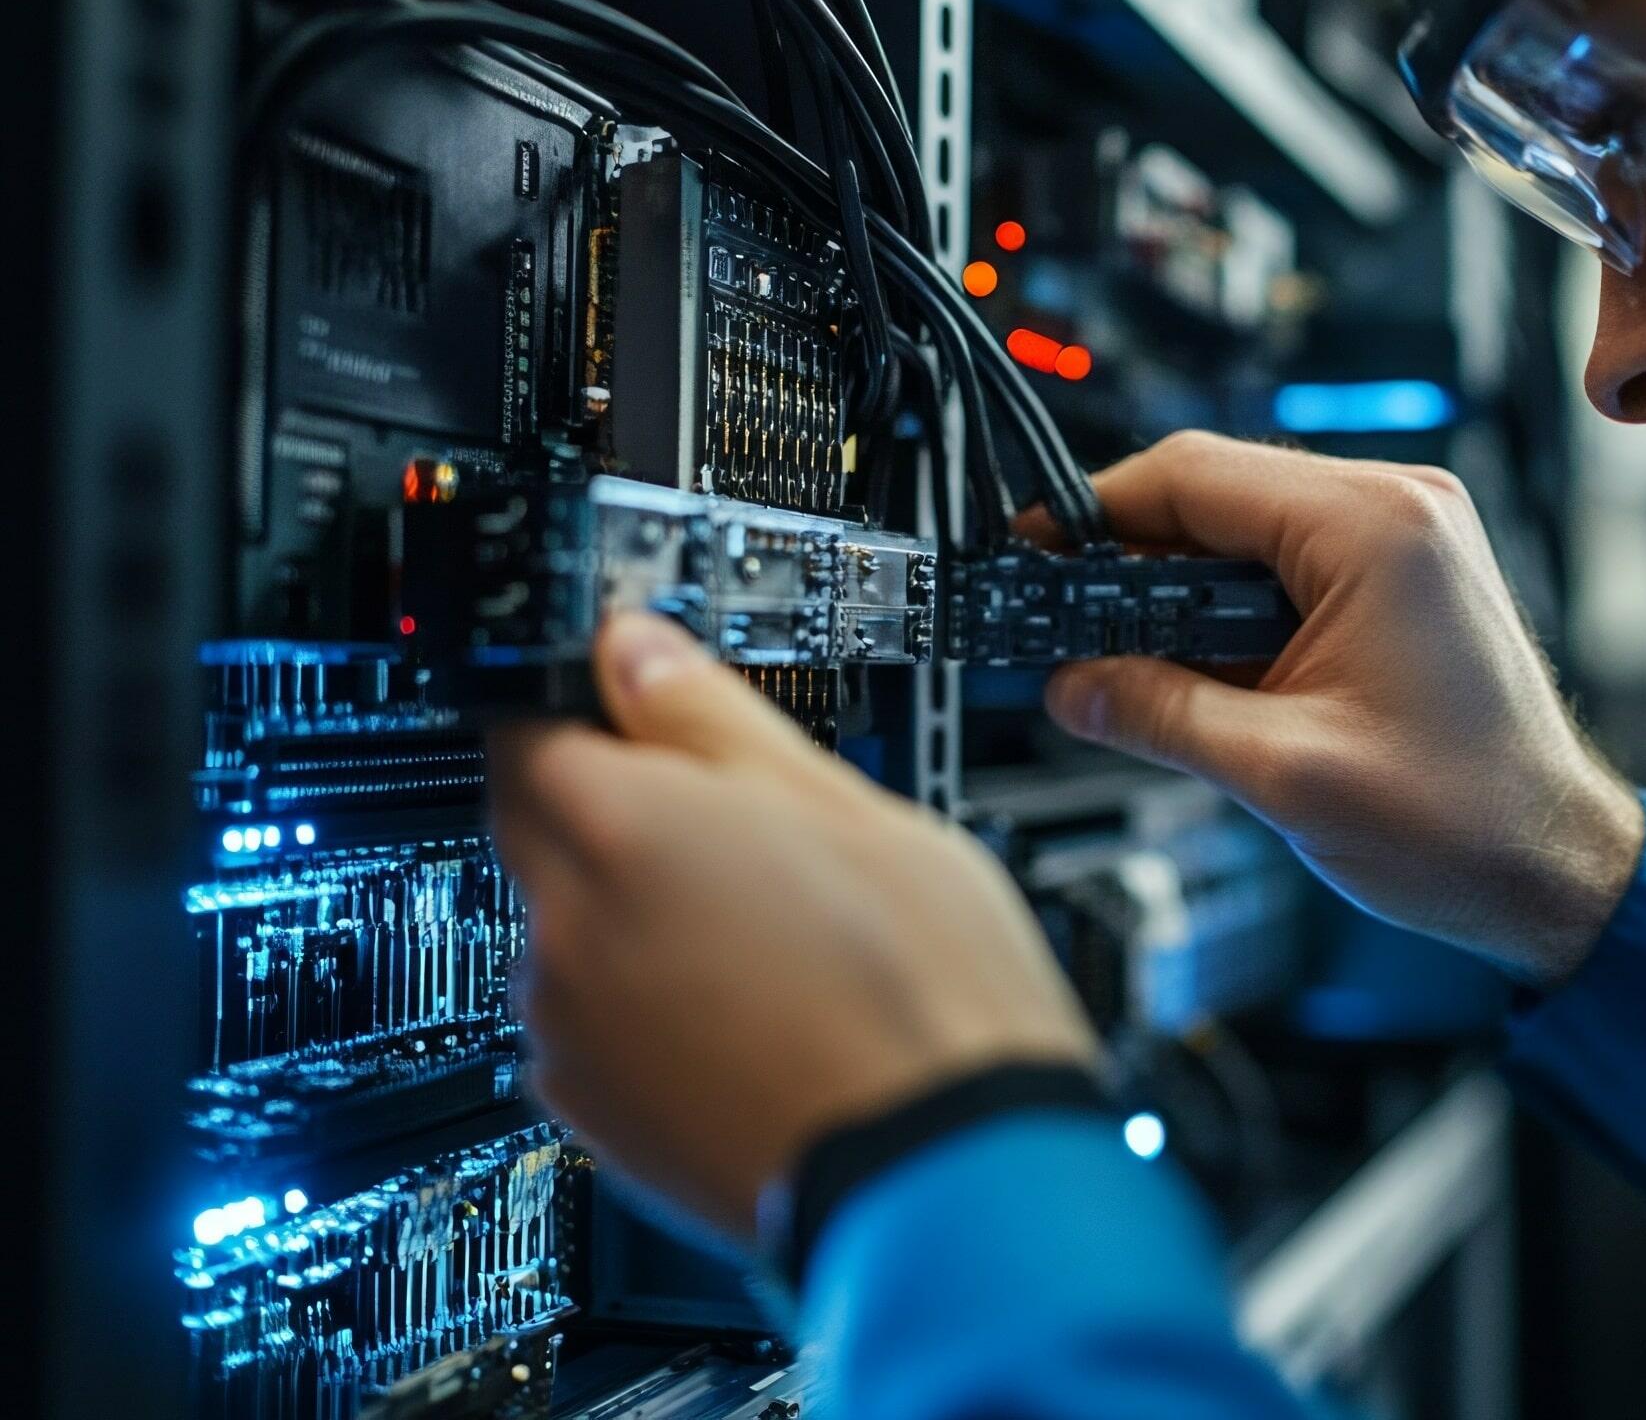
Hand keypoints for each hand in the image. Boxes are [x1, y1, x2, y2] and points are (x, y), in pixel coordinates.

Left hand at [488, 612, 1095, 1244]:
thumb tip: (641, 652)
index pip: (530, 728)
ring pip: (564, 930)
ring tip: (763, 935)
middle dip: (608, 809)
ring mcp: (569, 1034)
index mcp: (624, 830)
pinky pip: (586, 1024)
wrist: (939, 1168)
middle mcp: (565, 932)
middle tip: (730, 825)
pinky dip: (642, 1007)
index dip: (589, 710)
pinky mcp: (590, 1117)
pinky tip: (746, 1008)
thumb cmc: (923, 994)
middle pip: (536, 828)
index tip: (642, 711)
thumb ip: (714, 719)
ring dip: (630, 914)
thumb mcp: (852, 807)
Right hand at [1044, 432, 1645, 986]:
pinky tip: (1189, 669)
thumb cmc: (1467, 823)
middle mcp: (1400, 509)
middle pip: (1215, 493)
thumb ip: (1160, 714)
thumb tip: (1070, 685)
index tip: (1032, 557)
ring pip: (1245, 532)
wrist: (1558, 869)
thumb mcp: (1282, 774)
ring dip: (1177, 591)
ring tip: (1116, 662)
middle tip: (1058, 627)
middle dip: (1130, 560)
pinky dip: (1227, 610)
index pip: (1193, 474)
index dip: (1094, 514)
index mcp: (1377, 527)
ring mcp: (1408, 540)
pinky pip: (1286, 566)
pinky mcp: (1403, 580)